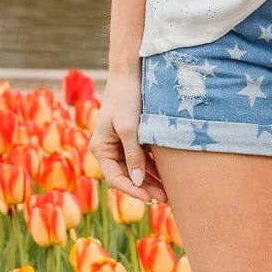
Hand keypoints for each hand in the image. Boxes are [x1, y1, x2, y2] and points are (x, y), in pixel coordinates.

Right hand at [88, 66, 167, 204]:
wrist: (132, 72)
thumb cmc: (126, 97)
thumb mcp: (129, 128)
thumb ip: (133, 155)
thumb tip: (138, 181)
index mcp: (100, 148)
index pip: (115, 178)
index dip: (132, 191)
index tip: (149, 198)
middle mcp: (109, 148)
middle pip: (127, 176)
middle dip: (146, 188)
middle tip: (166, 199)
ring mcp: (121, 143)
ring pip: (137, 169)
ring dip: (152, 180)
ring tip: (170, 192)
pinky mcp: (134, 137)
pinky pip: (144, 158)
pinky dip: (155, 167)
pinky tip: (170, 176)